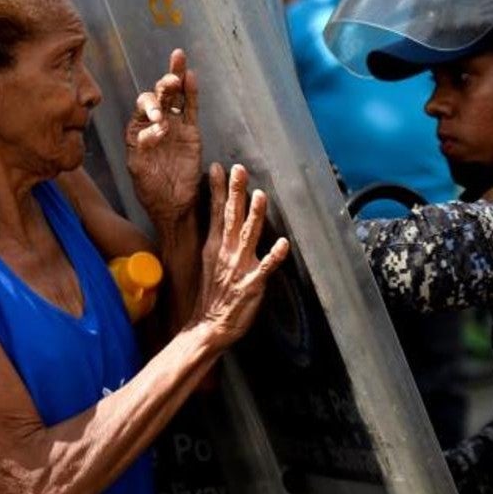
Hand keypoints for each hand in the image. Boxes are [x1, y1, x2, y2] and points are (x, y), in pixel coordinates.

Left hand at [126, 49, 201, 225]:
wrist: (173, 205)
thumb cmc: (150, 190)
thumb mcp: (139, 169)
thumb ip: (142, 147)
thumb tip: (156, 128)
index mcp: (137, 130)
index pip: (142, 107)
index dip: (151, 108)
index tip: (160, 122)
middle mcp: (155, 124)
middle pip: (159, 95)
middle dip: (163, 86)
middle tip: (170, 81)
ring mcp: (174, 126)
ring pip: (176, 96)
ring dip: (176, 78)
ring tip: (178, 59)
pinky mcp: (191, 133)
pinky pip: (191, 109)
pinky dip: (191, 93)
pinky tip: (190, 77)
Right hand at [192, 163, 290, 347]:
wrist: (208, 325)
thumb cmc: (212, 294)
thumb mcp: (209, 261)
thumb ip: (218, 238)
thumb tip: (221, 216)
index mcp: (214, 246)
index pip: (216, 212)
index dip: (217, 189)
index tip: (217, 167)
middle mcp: (226, 253)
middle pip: (231, 217)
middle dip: (235, 192)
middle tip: (238, 169)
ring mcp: (239, 268)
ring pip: (248, 236)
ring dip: (254, 216)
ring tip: (260, 196)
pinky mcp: (252, 284)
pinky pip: (265, 268)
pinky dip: (274, 256)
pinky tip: (283, 244)